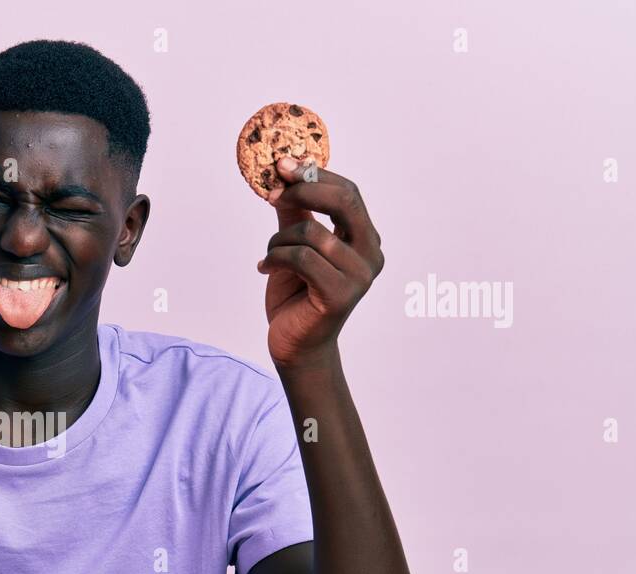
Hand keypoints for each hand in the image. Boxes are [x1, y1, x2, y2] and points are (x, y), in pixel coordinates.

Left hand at [256, 157, 383, 369]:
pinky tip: (265, 268)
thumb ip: (295, 212)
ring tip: (269, 255)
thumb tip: (284, 172)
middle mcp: (370, 254)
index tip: (282, 166)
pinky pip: (301, 258)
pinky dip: (275, 258)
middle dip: (302, 191)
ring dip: (278, 239)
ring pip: (311, 233)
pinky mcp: (340, 295)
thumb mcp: (294, 245)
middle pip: (343, 201)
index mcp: (364, 238)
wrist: (295, 344)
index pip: (347, 193)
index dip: (314, 175)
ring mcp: (359, 276)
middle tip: (271, 195)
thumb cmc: (297, 294)